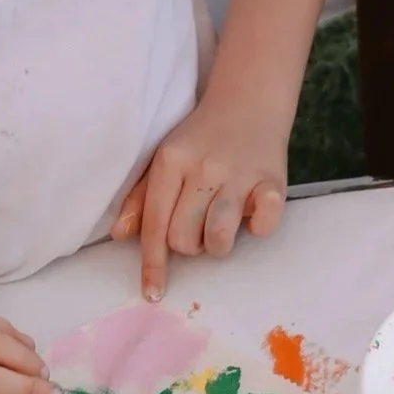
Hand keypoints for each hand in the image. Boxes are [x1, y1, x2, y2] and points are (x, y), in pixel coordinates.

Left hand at [112, 101, 288, 301]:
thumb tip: (120, 235)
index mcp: (171, 161)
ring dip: (218, 243)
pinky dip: (259, 228)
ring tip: (221, 222)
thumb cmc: (202, 138)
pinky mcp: (273, 181)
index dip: (153, 264)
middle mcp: (204, 168)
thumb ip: (142, 196)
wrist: (249, 100)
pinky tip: (253, 213)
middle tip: (198, 223)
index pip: (154, 224)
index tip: (153, 292)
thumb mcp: (165, 158)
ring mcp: (240, 175)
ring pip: (219, 240)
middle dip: (189, 244)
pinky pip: (264, 226)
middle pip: (184, 240)